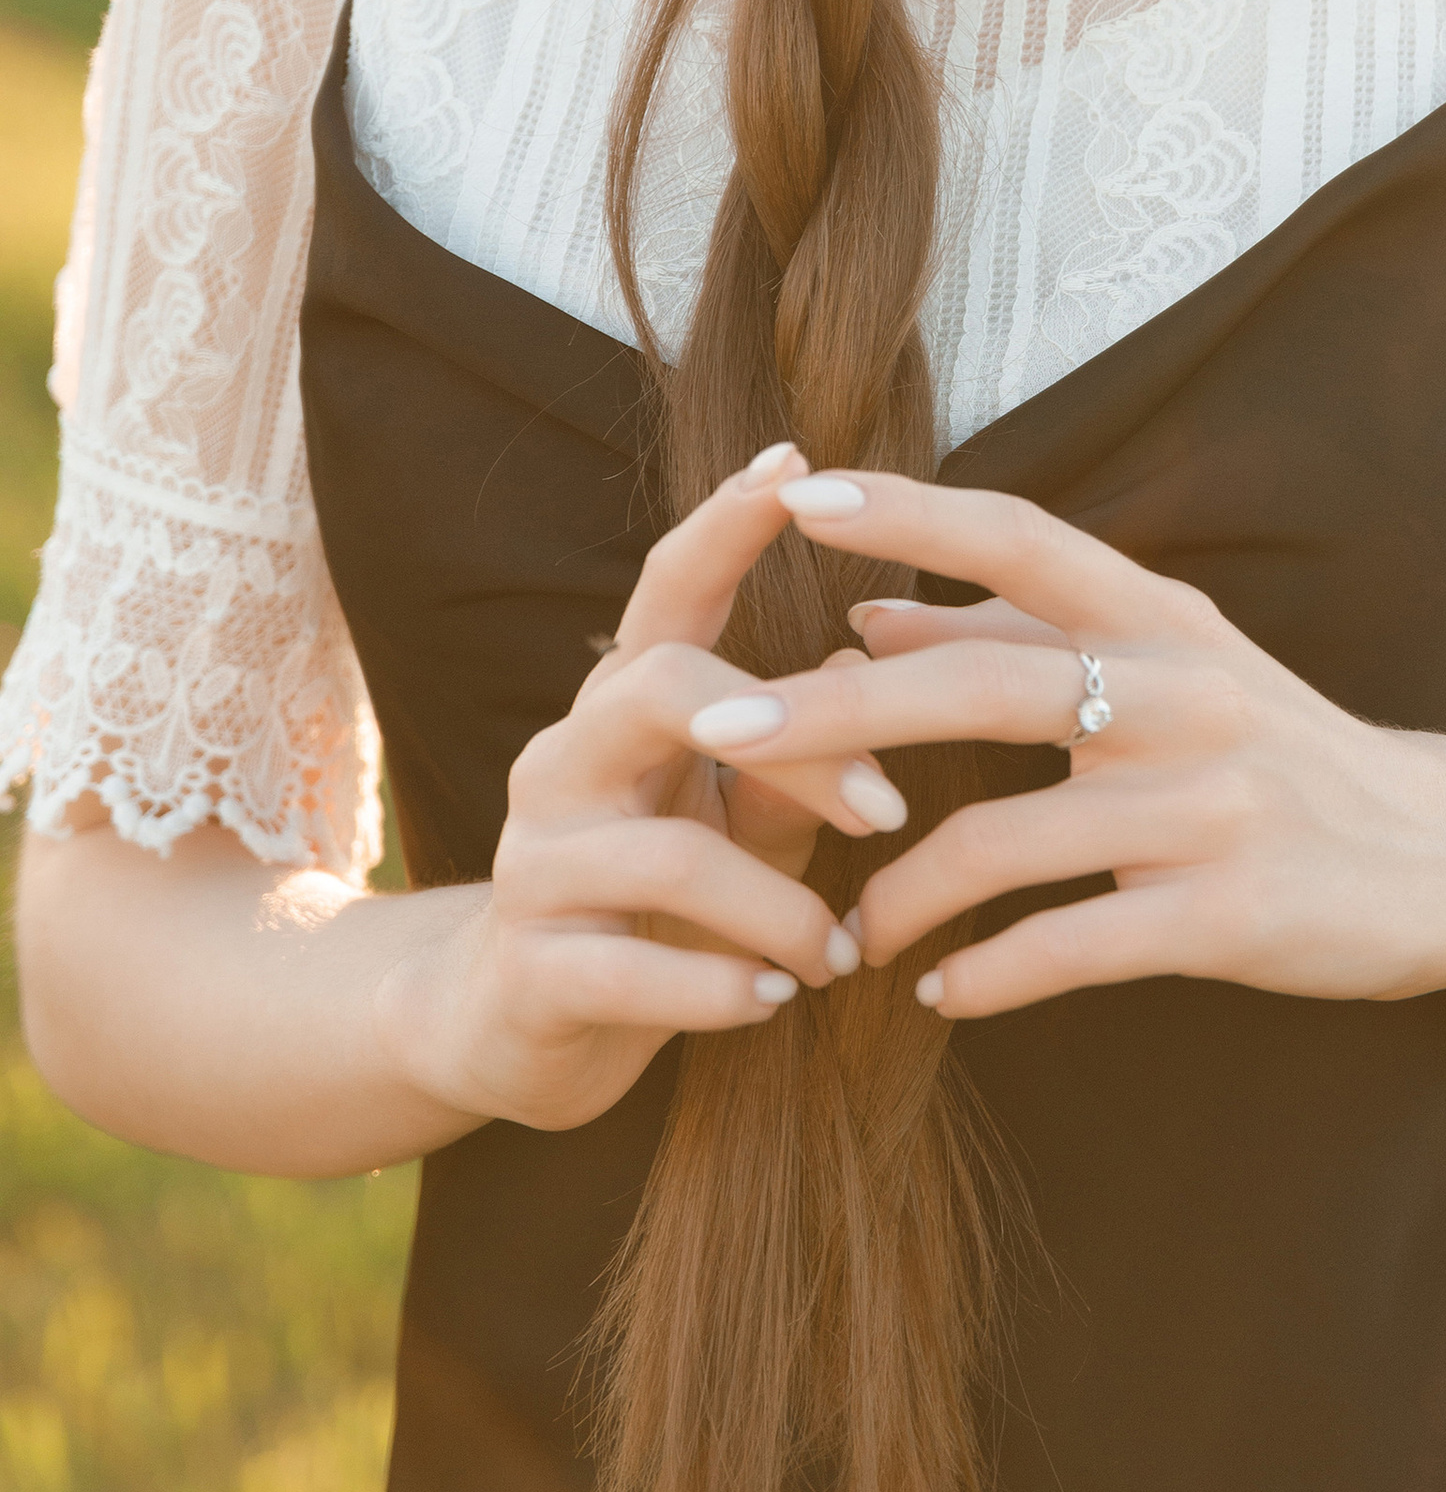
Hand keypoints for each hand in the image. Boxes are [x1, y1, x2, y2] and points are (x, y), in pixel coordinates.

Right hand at [377, 446, 911, 1133]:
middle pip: (662, 683)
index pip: (670, 587)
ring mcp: (534, 862)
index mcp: (622, 708)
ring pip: (671, 852)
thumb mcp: (738, 824)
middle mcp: (564, 759)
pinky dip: (723, 990)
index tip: (799, 462)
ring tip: (838, 956)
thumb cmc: (655, 904)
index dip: (727, 520)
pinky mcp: (529, 969)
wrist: (508, 1029)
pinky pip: (634, 973)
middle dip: (799, 744)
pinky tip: (774, 1001)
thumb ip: (794, 760)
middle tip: (891, 815)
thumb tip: (864, 666)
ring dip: (782, 910)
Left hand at [685, 468, 1445, 1023]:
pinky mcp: (1227, 913)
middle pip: (979, 688)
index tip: (794, 495)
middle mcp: (1184, 692)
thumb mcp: (1171, 672)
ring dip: (896, 891)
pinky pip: (1068, 945)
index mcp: (1164, 620)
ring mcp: (1208, 804)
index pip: (1021, 539)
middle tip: (717, 731)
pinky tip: (939, 992)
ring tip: (838, 933)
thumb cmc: (1279, 755)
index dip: (909, 513)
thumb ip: (1027, 641)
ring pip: (1004, 839)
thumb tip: (869, 616)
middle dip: (832, 710)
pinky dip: (987, 972)